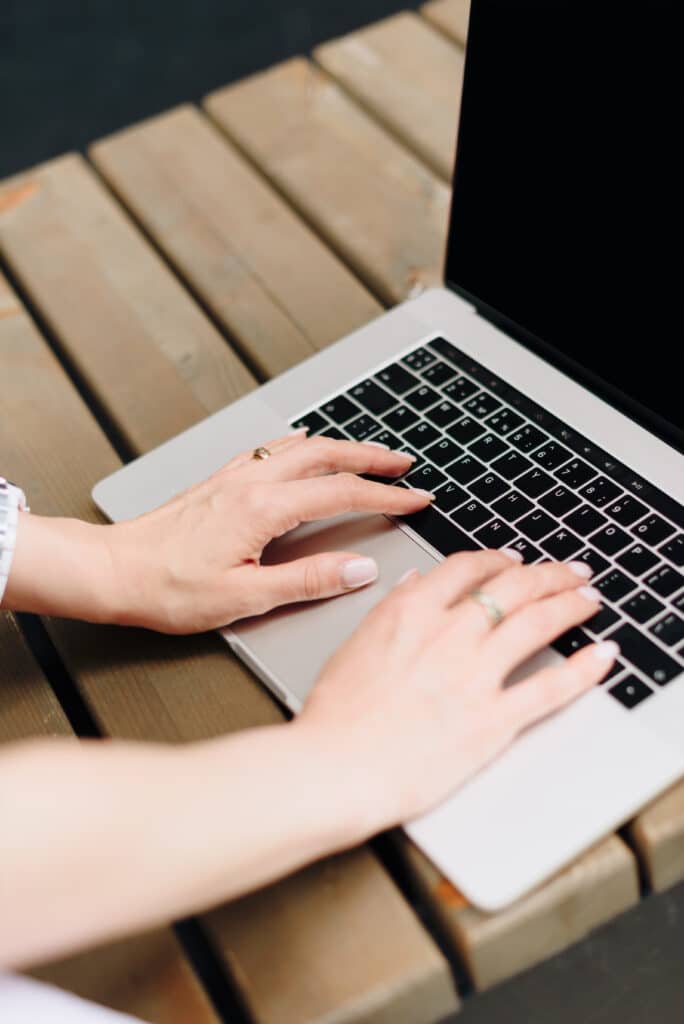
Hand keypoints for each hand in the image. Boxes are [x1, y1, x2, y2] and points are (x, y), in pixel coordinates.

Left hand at [104, 431, 430, 631]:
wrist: (112, 570)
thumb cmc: (167, 589)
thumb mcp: (243, 598)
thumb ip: (307, 582)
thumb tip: (358, 569)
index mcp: (263, 509)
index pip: (341, 495)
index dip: (385, 497)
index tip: (416, 499)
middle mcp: (250, 484)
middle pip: (326, 456)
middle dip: (371, 457)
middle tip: (404, 463)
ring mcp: (233, 478)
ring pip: (299, 448)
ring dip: (340, 447)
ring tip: (367, 453)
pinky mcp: (218, 483)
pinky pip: (269, 450)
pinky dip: (300, 445)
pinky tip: (303, 446)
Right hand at [296, 550, 617, 831]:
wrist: (338, 766)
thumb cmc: (336, 715)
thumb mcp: (354, 645)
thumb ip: (390, 609)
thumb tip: (412, 583)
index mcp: (412, 611)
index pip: (468, 568)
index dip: (499, 560)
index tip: (514, 562)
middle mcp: (449, 633)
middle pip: (513, 587)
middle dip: (549, 575)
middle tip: (570, 573)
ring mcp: (475, 674)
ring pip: (538, 623)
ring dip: (571, 604)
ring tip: (589, 599)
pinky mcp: (493, 720)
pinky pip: (551, 686)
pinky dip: (584, 668)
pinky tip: (602, 653)